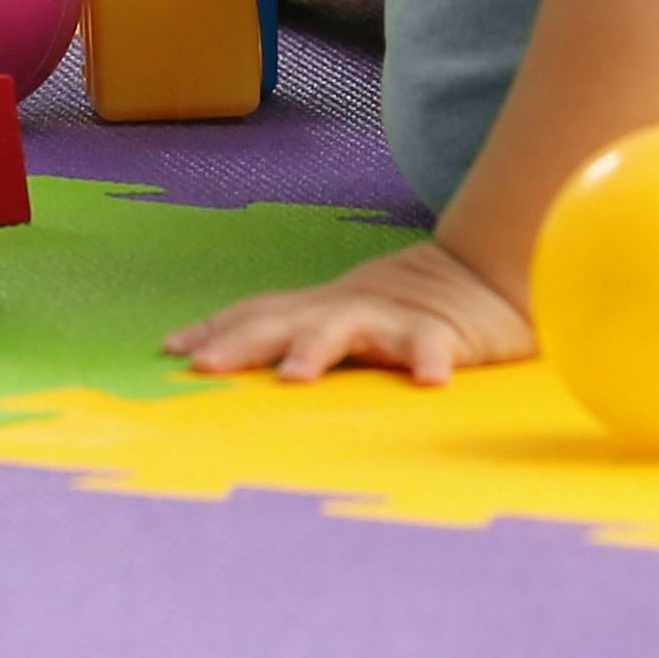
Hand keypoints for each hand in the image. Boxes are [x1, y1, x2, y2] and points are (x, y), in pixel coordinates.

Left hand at [170, 234, 535, 384]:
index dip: (215, 329)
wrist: (487, 276)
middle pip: (283, 320)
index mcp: (322, 310)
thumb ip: (301, 337)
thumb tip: (234, 363)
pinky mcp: (443, 333)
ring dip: (317, 349)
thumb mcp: (347, 322)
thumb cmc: (407, 313)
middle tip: (202, 366)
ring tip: (294, 377)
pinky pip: (434, 348)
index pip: (258, 314)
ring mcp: (392, 318)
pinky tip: (429, 382)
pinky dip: (428, 361)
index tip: (171, 349)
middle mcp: (347, 308)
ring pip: (348, 329)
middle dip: (240, 341)